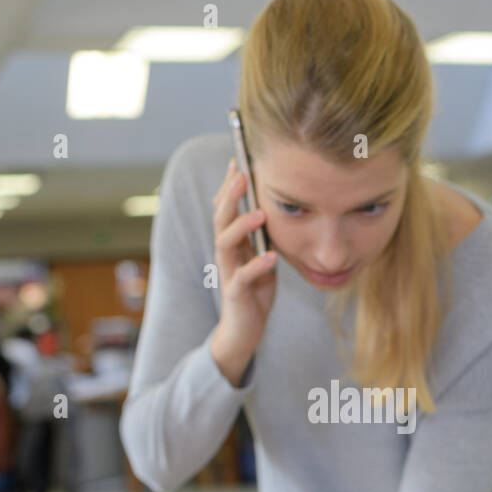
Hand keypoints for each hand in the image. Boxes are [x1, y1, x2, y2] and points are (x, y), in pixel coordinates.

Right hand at [211, 157, 277, 385]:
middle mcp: (225, 255)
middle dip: (230, 196)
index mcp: (232, 244)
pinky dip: (257, 266)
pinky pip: (243, 278)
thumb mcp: (258, 256)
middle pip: (220, 220)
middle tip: (243, 176)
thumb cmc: (253, 292)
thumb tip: (266, 204)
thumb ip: (259, 234)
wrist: (243, 332)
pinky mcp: (237, 295)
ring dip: (241, 226)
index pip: (225, 208)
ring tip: (260, 213)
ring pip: (225, 245)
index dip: (229, 185)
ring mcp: (228, 274)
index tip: (237, 159)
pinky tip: (271, 257)